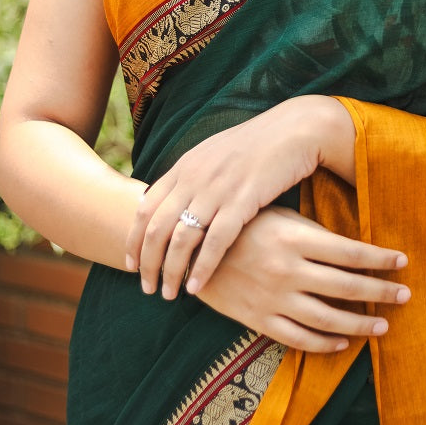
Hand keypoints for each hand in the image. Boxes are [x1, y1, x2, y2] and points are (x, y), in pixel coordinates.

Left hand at [126, 96, 355, 298]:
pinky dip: (202, 268)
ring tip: (169, 294)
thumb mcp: (215, 154)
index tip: (131, 265)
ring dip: (171, 271)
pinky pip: (215, 242)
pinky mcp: (242, 201)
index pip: (145, 209)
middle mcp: (194, 178)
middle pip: (156, 229)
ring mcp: (216, 190)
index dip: (134, 240)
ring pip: (181, 239)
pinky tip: (196, 287)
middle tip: (146, 288)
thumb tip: (172, 200)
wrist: (295, 130)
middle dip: (147, 263)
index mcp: (184, 166)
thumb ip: (191, 176)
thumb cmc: (258, 144)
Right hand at [195, 206, 410, 352]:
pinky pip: (298, 338)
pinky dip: (324, 343)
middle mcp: (287, 270)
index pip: (351, 252)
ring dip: (360, 324)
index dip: (380, 259)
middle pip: (347, 287)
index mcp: (294, 237)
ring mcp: (272, 298)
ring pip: (328, 319)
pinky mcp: (258, 319)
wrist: (189, 247)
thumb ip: (314, 232)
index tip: (403, 261)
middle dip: (381, 293)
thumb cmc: (242, 223)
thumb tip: (357, 246)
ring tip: (383, 326)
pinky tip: (342, 341)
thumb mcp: (279, 215)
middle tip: (406, 296)